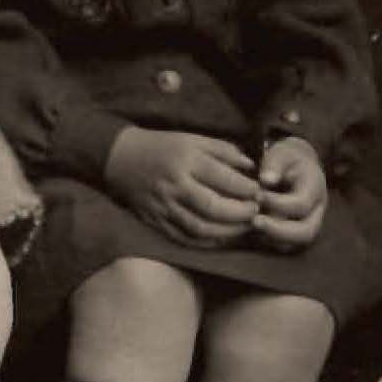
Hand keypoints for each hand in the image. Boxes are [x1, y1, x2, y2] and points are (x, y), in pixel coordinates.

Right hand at [104, 126, 259, 245]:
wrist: (121, 159)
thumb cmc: (163, 146)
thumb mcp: (193, 139)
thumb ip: (223, 151)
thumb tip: (251, 166)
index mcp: (186, 161)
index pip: (222, 178)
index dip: (245, 189)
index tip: (259, 192)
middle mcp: (175, 185)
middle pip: (213, 207)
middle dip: (240, 213)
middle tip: (256, 212)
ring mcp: (164, 206)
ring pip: (200, 227)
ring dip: (228, 232)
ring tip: (245, 228)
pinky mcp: (156, 221)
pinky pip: (185, 238)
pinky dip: (207, 242)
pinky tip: (223, 239)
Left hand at [249, 134, 329, 249]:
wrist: (294, 168)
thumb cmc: (286, 160)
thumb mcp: (282, 152)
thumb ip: (275, 163)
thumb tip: (266, 180)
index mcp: (315, 189)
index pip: (302, 204)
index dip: (279, 203)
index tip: (257, 196)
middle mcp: (316, 211)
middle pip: (306, 232)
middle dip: (278, 230)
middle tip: (254, 221)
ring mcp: (308, 225)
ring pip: (294, 244)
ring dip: (271, 238)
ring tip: (250, 225)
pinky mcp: (295, 235)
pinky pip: (283, 246)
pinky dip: (267, 241)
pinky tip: (250, 230)